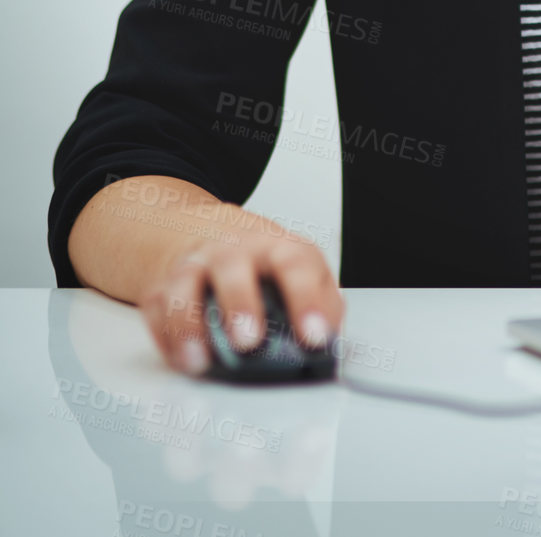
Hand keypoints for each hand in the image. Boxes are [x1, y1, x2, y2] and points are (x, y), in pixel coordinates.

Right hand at [137, 203, 343, 375]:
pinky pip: (156, 311)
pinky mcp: (163, 287)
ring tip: (201, 361)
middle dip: (239, 304)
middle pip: (233, 266)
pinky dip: (163, 338)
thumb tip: (332, 344)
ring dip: (189, 325)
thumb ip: (323, 304)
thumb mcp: (303, 271)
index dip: (307, 301)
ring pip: (184, 286)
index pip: (296, 265)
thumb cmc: (265, 263)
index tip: (315, 337)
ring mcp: (194, 267)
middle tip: (248, 340)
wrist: (211, 233)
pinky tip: (180, 360)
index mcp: (276, 247)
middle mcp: (232, 251)